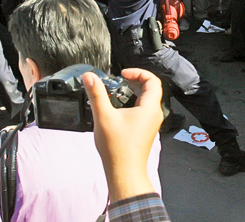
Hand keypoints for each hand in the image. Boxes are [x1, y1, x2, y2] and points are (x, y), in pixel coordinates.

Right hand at [85, 68, 163, 201]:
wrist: (124, 172)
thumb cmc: (118, 149)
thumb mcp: (104, 117)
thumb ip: (96, 94)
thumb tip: (90, 77)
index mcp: (149, 108)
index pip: (152, 80)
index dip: (138, 72)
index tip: (123, 74)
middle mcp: (154, 115)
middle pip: (151, 89)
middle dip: (135, 80)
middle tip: (121, 80)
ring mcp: (151, 124)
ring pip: (147, 100)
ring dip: (134, 92)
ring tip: (119, 92)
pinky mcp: (146, 131)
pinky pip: (144, 111)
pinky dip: (134, 104)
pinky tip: (119, 109)